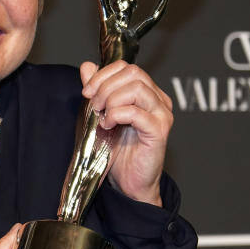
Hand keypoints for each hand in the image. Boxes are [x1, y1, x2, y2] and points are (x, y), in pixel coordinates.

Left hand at [80, 60, 173, 205]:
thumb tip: (87, 66)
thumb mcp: (102, 114)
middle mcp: (159, 100)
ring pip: (137, 88)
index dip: (103, 74)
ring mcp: (162, 115)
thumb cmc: (118, 150)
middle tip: (94, 105)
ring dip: (111, 100)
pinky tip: (108, 126)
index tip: (87, 91)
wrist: (129, 182)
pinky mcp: (159, 131)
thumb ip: (97, 89)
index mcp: (147, 92)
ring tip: (102, 116)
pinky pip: (137, 113)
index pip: (126, 67)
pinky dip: (117, 115)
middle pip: (133, 73)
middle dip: (106, 86)